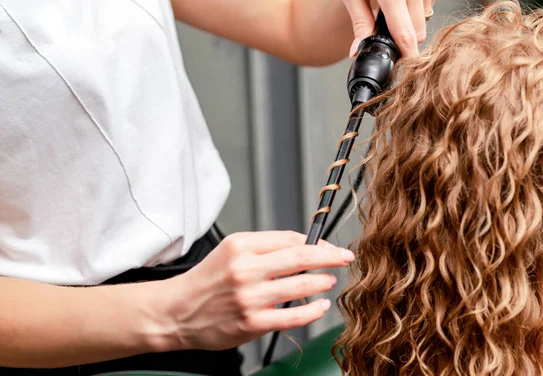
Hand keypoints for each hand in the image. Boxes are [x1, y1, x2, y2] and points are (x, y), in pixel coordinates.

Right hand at [164, 230, 354, 350]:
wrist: (177, 311)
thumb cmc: (207, 280)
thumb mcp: (231, 250)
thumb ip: (267, 246)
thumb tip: (304, 246)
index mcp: (242, 246)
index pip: (290, 239)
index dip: (317, 243)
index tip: (330, 247)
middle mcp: (246, 269)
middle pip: (301, 258)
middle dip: (331, 257)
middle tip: (345, 258)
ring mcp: (250, 298)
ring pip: (301, 286)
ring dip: (323, 282)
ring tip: (329, 281)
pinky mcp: (252, 323)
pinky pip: (294, 316)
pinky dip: (313, 310)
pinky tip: (320, 305)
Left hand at [340, 0, 442, 57]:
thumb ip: (358, 22)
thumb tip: (358, 50)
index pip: (404, 35)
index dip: (406, 56)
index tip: (406, 70)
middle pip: (416, 34)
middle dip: (402, 38)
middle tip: (385, 28)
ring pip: (423, 23)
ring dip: (409, 23)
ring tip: (392, 6)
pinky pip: (428, 9)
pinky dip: (416, 8)